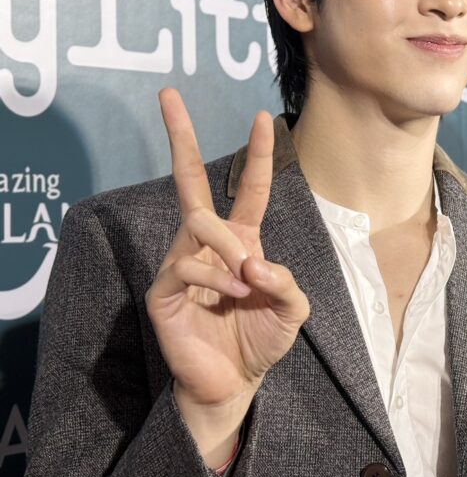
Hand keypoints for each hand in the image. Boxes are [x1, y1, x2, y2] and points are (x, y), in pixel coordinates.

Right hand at [145, 89, 309, 463]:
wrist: (234, 383)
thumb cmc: (262, 338)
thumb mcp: (292, 307)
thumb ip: (285, 281)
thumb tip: (252, 264)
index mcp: (243, 238)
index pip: (249, 188)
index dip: (258, 154)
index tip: (263, 116)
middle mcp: (209, 242)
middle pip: (188, 179)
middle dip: (179, 136)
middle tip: (168, 94)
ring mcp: (181, 261)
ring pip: (200, 224)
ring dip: (231, 249)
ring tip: (246, 282)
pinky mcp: (163, 288)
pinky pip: (186, 264)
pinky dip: (215, 278)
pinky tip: (228, 297)